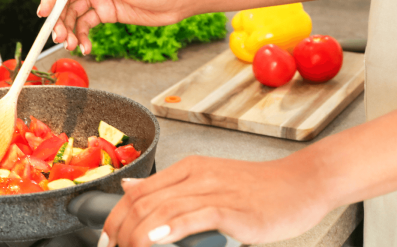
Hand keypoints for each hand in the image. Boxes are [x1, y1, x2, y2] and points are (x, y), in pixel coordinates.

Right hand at [38, 0, 189, 54]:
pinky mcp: (106, 12)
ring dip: (71, 31)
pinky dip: (84, 37)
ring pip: (75, 15)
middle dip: (60, 20)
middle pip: (66, 0)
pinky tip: (86, 47)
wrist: (177, 2)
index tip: (44, 13)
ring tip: (72, 46)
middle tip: (59, 38)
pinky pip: (88, 25)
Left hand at [100, 155, 332, 246]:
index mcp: (189, 168)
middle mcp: (197, 175)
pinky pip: (194, 216)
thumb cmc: (258, 188)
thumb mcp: (208, 178)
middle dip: (120, 230)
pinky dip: (170, 228)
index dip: (116, 216)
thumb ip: (169, 186)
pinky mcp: (233, 208)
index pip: (138, 190)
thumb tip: (130, 187)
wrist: (301, 183)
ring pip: (163, 209)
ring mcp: (215, 190)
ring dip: (138, 235)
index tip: (107, 237)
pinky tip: (154, 240)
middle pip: (144, 201)